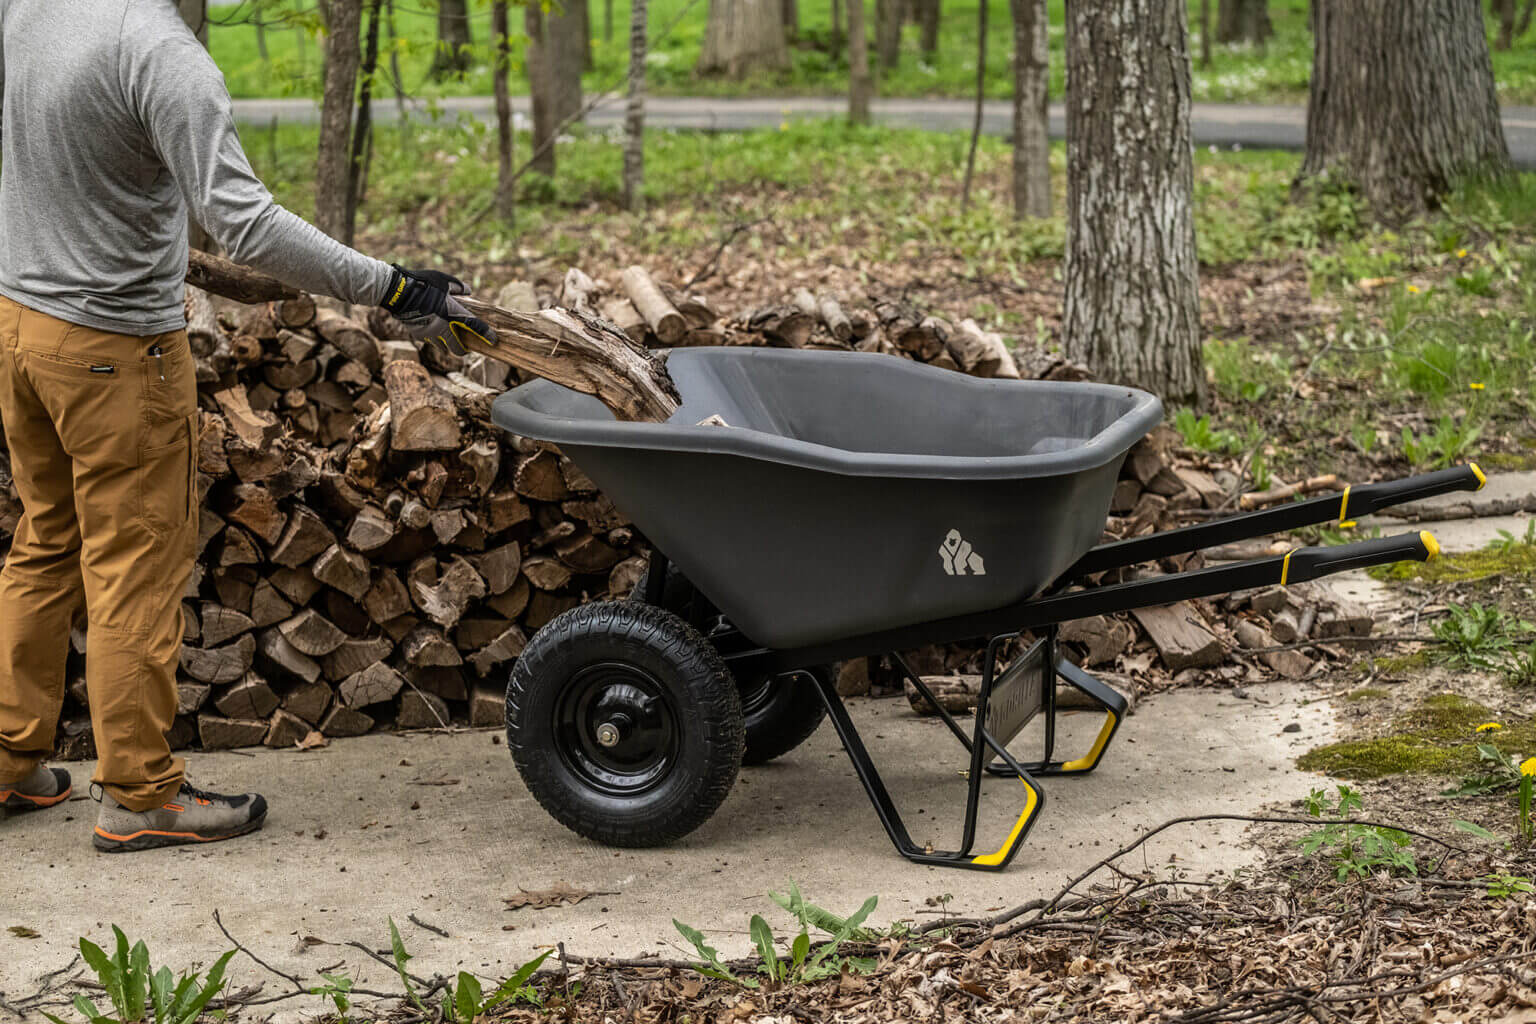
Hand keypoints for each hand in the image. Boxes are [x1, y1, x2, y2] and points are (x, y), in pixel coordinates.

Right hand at [380, 265, 496, 356]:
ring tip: (446, 336)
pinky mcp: (418, 335)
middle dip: (463, 350)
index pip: (475, 327)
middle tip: (465, 345)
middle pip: (458, 349)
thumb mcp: (444, 280)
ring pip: (442, 347)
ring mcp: (430, 334)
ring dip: (446, 344)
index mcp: (453, 314)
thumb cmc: (423, 283)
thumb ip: (458, 287)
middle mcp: (443, 328)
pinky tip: (431, 329)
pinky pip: (429, 340)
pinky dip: (432, 338)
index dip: (487, 335)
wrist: (397, 292)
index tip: (493, 341)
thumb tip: (468, 291)